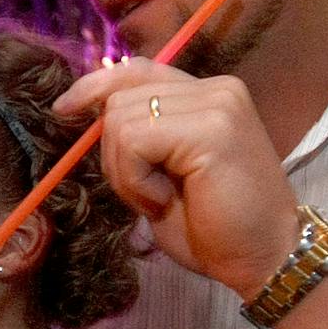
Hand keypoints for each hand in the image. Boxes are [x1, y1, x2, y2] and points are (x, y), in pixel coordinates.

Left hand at [53, 58, 301, 297]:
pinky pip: (135, 140)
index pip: (138, 69)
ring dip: (125, 172)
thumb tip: (87, 112)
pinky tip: (163, 200)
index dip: (95, 85)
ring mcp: (218, 104)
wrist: (264, 258)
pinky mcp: (212, 128)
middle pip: (121, 96)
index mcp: (207, 95)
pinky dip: (135, 180)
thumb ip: (140, 137)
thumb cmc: (215, 227)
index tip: (63, 109)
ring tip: (159, 199)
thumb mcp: (164, 173)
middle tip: (147, 194)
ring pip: (121, 118)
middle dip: (114, 153)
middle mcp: (216, 89)